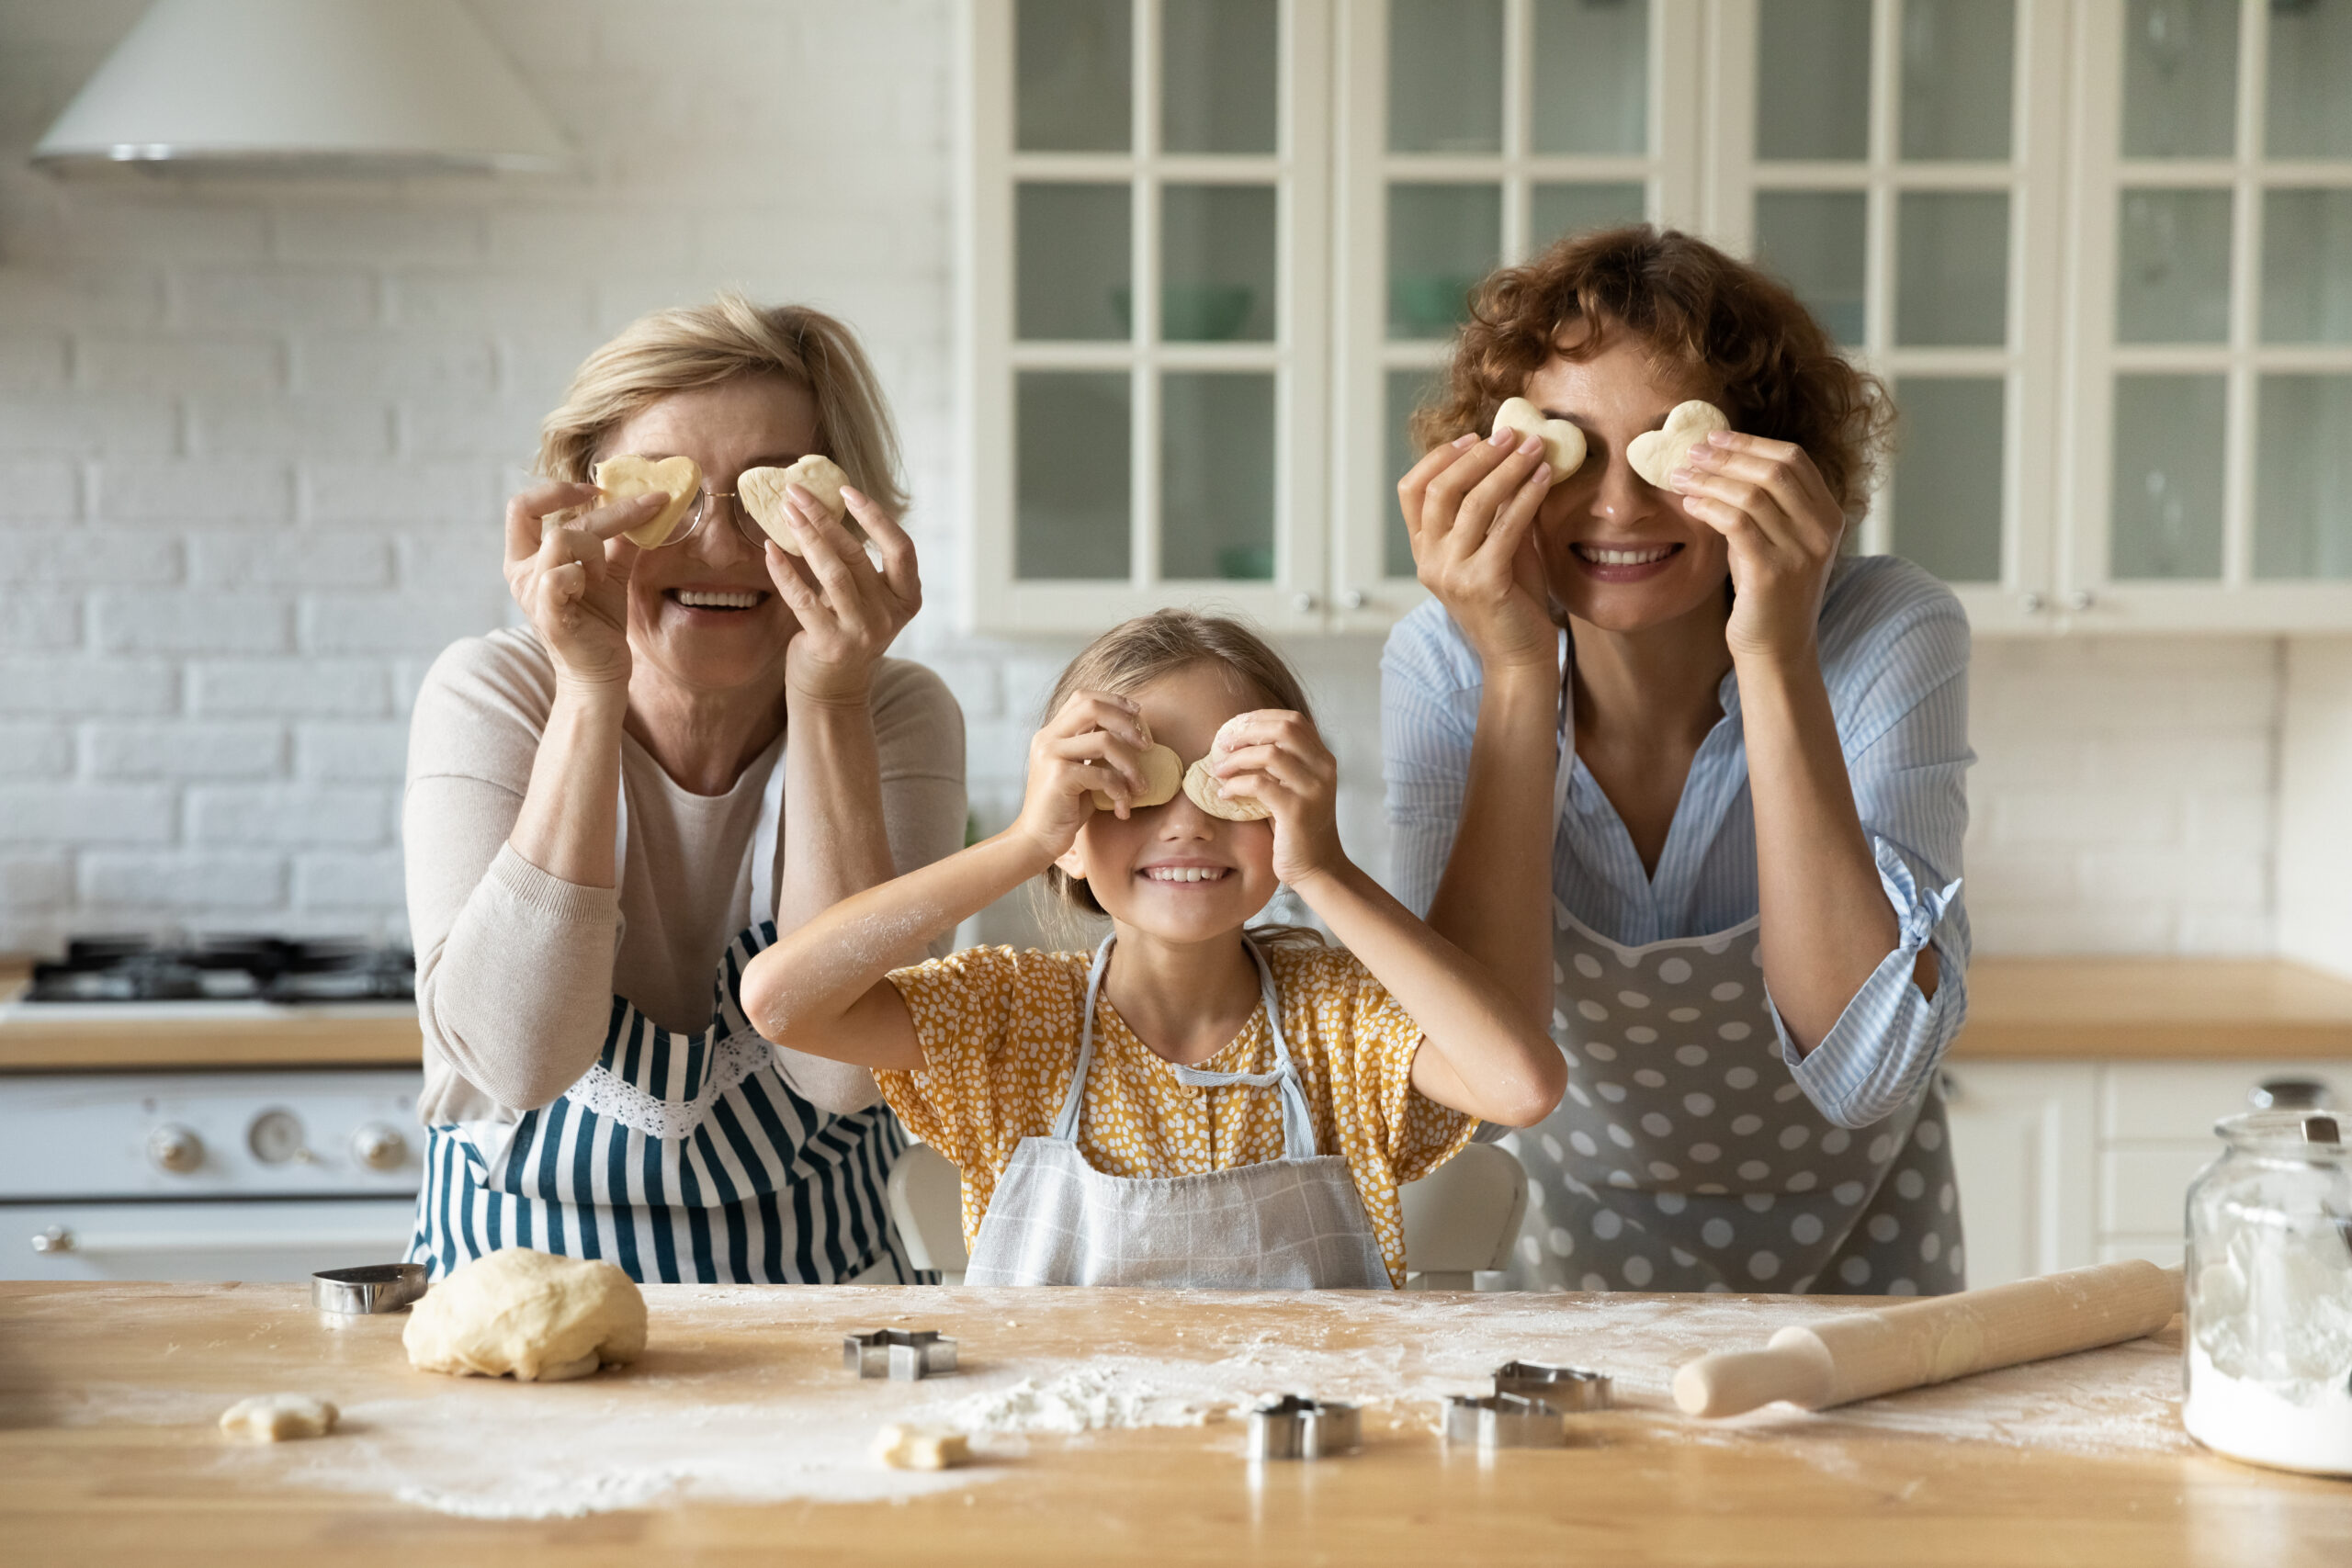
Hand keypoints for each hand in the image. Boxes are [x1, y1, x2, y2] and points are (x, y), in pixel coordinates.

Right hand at [502, 481, 658, 691]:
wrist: (601, 670)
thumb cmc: (599, 620)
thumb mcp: (610, 570)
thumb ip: (620, 539)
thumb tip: (647, 507)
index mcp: (529, 557)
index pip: (523, 507)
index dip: (556, 490)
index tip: (595, 489)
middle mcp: (522, 573)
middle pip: (557, 520)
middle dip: (609, 512)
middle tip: (647, 507)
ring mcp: (532, 594)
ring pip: (561, 539)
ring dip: (595, 550)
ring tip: (603, 575)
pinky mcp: (548, 615)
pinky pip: (559, 577)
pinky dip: (582, 574)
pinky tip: (593, 587)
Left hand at [770, 485, 922, 705]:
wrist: (834, 691)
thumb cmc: (848, 633)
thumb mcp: (868, 601)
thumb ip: (860, 566)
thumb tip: (824, 510)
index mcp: (906, 599)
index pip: (901, 548)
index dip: (876, 517)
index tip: (846, 491)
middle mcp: (889, 615)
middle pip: (857, 555)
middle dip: (824, 518)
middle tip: (797, 492)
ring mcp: (862, 631)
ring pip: (833, 573)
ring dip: (806, 536)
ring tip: (786, 512)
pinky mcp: (830, 644)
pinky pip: (803, 599)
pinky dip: (785, 571)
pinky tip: (770, 549)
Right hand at [1011, 691, 1154, 859]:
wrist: (1037, 839)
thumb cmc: (1064, 807)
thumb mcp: (1080, 770)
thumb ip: (1094, 748)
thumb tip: (1133, 732)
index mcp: (1051, 733)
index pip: (1083, 697)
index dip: (1114, 701)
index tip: (1139, 714)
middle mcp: (1047, 738)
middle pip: (1093, 707)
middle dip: (1127, 723)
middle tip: (1147, 745)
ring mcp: (1050, 756)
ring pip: (1105, 741)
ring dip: (1131, 764)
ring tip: (1141, 786)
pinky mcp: (1059, 777)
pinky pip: (1103, 774)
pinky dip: (1121, 790)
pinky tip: (1123, 808)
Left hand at [1206, 711, 1345, 887]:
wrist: (1317, 868)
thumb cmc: (1298, 829)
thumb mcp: (1291, 788)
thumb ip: (1275, 765)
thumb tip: (1234, 743)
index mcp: (1323, 759)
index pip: (1293, 720)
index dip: (1260, 717)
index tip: (1233, 727)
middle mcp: (1323, 768)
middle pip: (1284, 728)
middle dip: (1247, 731)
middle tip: (1222, 744)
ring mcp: (1313, 788)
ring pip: (1270, 754)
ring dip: (1237, 759)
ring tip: (1219, 770)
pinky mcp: (1297, 810)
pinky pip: (1259, 785)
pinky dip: (1236, 786)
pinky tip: (1225, 795)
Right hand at [1397, 427, 1558, 672]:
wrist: (1519, 656)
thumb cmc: (1511, 600)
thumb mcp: (1496, 545)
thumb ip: (1495, 509)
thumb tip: (1515, 455)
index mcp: (1424, 551)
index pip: (1412, 491)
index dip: (1439, 457)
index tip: (1473, 437)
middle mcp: (1429, 561)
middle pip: (1440, 489)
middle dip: (1477, 455)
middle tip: (1511, 434)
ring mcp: (1451, 574)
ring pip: (1472, 504)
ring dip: (1507, 468)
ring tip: (1535, 448)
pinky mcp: (1482, 584)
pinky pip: (1505, 526)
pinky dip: (1527, 496)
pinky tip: (1545, 478)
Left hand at [1667, 432, 1842, 666]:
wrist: (1776, 649)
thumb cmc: (1767, 592)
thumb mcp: (1774, 539)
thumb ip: (1761, 503)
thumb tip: (1715, 460)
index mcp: (1828, 515)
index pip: (1794, 459)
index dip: (1751, 442)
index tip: (1714, 437)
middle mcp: (1822, 530)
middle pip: (1775, 470)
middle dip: (1727, 455)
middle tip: (1690, 452)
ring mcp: (1802, 552)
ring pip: (1753, 493)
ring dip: (1710, 479)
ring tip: (1679, 476)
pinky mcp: (1774, 572)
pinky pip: (1737, 523)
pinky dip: (1709, 507)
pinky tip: (1689, 505)